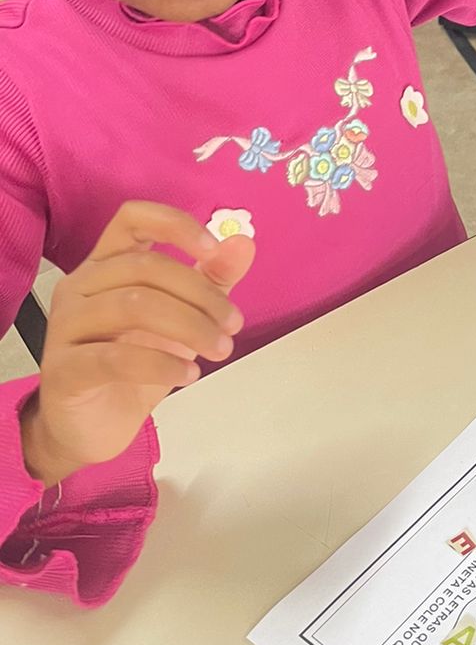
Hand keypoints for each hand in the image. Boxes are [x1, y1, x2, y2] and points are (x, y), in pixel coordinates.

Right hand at [21, 203, 254, 485]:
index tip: (213, 250)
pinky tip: (189, 375)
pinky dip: (162, 363)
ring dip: (190, 327)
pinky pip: (116, 358)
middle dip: (201, 295)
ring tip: (221, 350)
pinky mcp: (63, 370)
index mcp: (106, 264)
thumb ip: (211, 279)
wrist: (92, 426)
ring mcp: (66, 326)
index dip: (174, 225)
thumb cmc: (135, 363)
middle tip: (233, 326)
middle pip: (144, 267)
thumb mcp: (183, 318)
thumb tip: (243, 243)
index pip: (132, 218)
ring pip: (132, 306)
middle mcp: (80, 286)